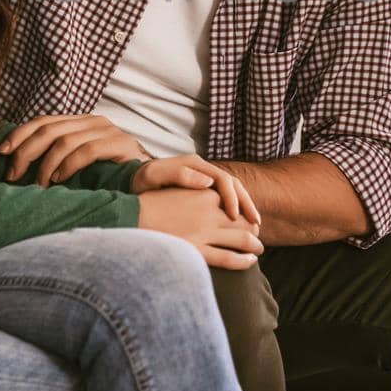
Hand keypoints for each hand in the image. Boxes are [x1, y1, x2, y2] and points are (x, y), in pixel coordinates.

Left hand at [0, 114, 148, 185]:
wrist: (147, 181)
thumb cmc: (106, 176)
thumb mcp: (75, 164)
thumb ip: (53, 158)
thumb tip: (16, 165)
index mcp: (78, 122)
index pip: (42, 121)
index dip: (19, 134)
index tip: (1, 151)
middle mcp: (92, 121)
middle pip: (49, 130)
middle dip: (26, 151)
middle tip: (13, 174)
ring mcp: (107, 130)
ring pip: (65, 140)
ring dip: (46, 165)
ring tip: (39, 184)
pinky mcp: (120, 144)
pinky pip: (87, 150)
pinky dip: (68, 165)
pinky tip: (59, 179)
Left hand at [132, 155, 260, 226]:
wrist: (134, 180)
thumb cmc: (144, 180)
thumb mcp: (158, 175)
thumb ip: (181, 176)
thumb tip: (208, 183)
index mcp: (196, 165)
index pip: (223, 179)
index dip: (232, 198)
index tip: (234, 216)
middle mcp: (204, 170)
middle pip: (234, 184)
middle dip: (246, 203)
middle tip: (256, 222)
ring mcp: (205, 179)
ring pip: (233, 191)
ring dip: (245, 206)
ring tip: (255, 224)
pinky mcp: (203, 191)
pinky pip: (224, 199)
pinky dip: (234, 210)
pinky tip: (239, 225)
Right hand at [136, 187, 263, 270]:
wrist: (132, 219)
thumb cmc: (152, 205)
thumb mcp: (178, 191)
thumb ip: (197, 193)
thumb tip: (212, 192)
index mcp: (204, 195)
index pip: (235, 202)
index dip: (245, 210)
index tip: (249, 217)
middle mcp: (209, 213)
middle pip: (242, 221)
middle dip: (252, 229)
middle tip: (257, 234)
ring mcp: (204, 234)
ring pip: (242, 240)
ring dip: (254, 245)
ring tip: (259, 248)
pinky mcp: (197, 252)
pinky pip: (229, 258)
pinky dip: (244, 261)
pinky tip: (250, 262)